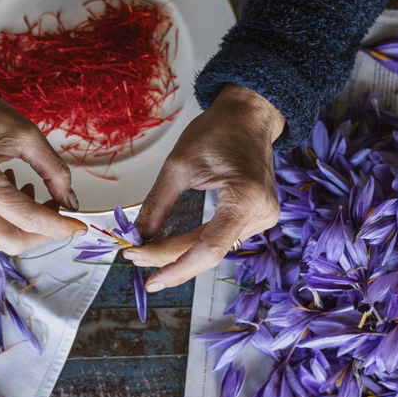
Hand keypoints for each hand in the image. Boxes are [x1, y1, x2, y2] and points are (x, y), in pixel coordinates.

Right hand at [0, 40, 86, 254]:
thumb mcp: (25, 133)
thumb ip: (54, 170)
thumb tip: (71, 203)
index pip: (26, 218)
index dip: (58, 226)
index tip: (81, 225)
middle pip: (12, 241)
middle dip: (42, 233)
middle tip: (59, 209)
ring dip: (25, 225)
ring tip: (31, 190)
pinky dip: (7, 219)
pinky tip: (11, 190)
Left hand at [123, 84, 284, 290]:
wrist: (248, 116)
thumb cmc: (217, 131)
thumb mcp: (178, 165)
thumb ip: (156, 205)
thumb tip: (137, 236)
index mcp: (245, 198)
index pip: (210, 249)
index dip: (177, 268)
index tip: (150, 280)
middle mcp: (261, 213)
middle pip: (208, 252)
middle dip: (169, 258)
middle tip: (134, 256)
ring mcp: (263, 218)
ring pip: (213, 249)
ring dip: (179, 253)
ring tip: (145, 252)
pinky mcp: (257, 218)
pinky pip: (221, 239)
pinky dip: (193, 244)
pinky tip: (169, 246)